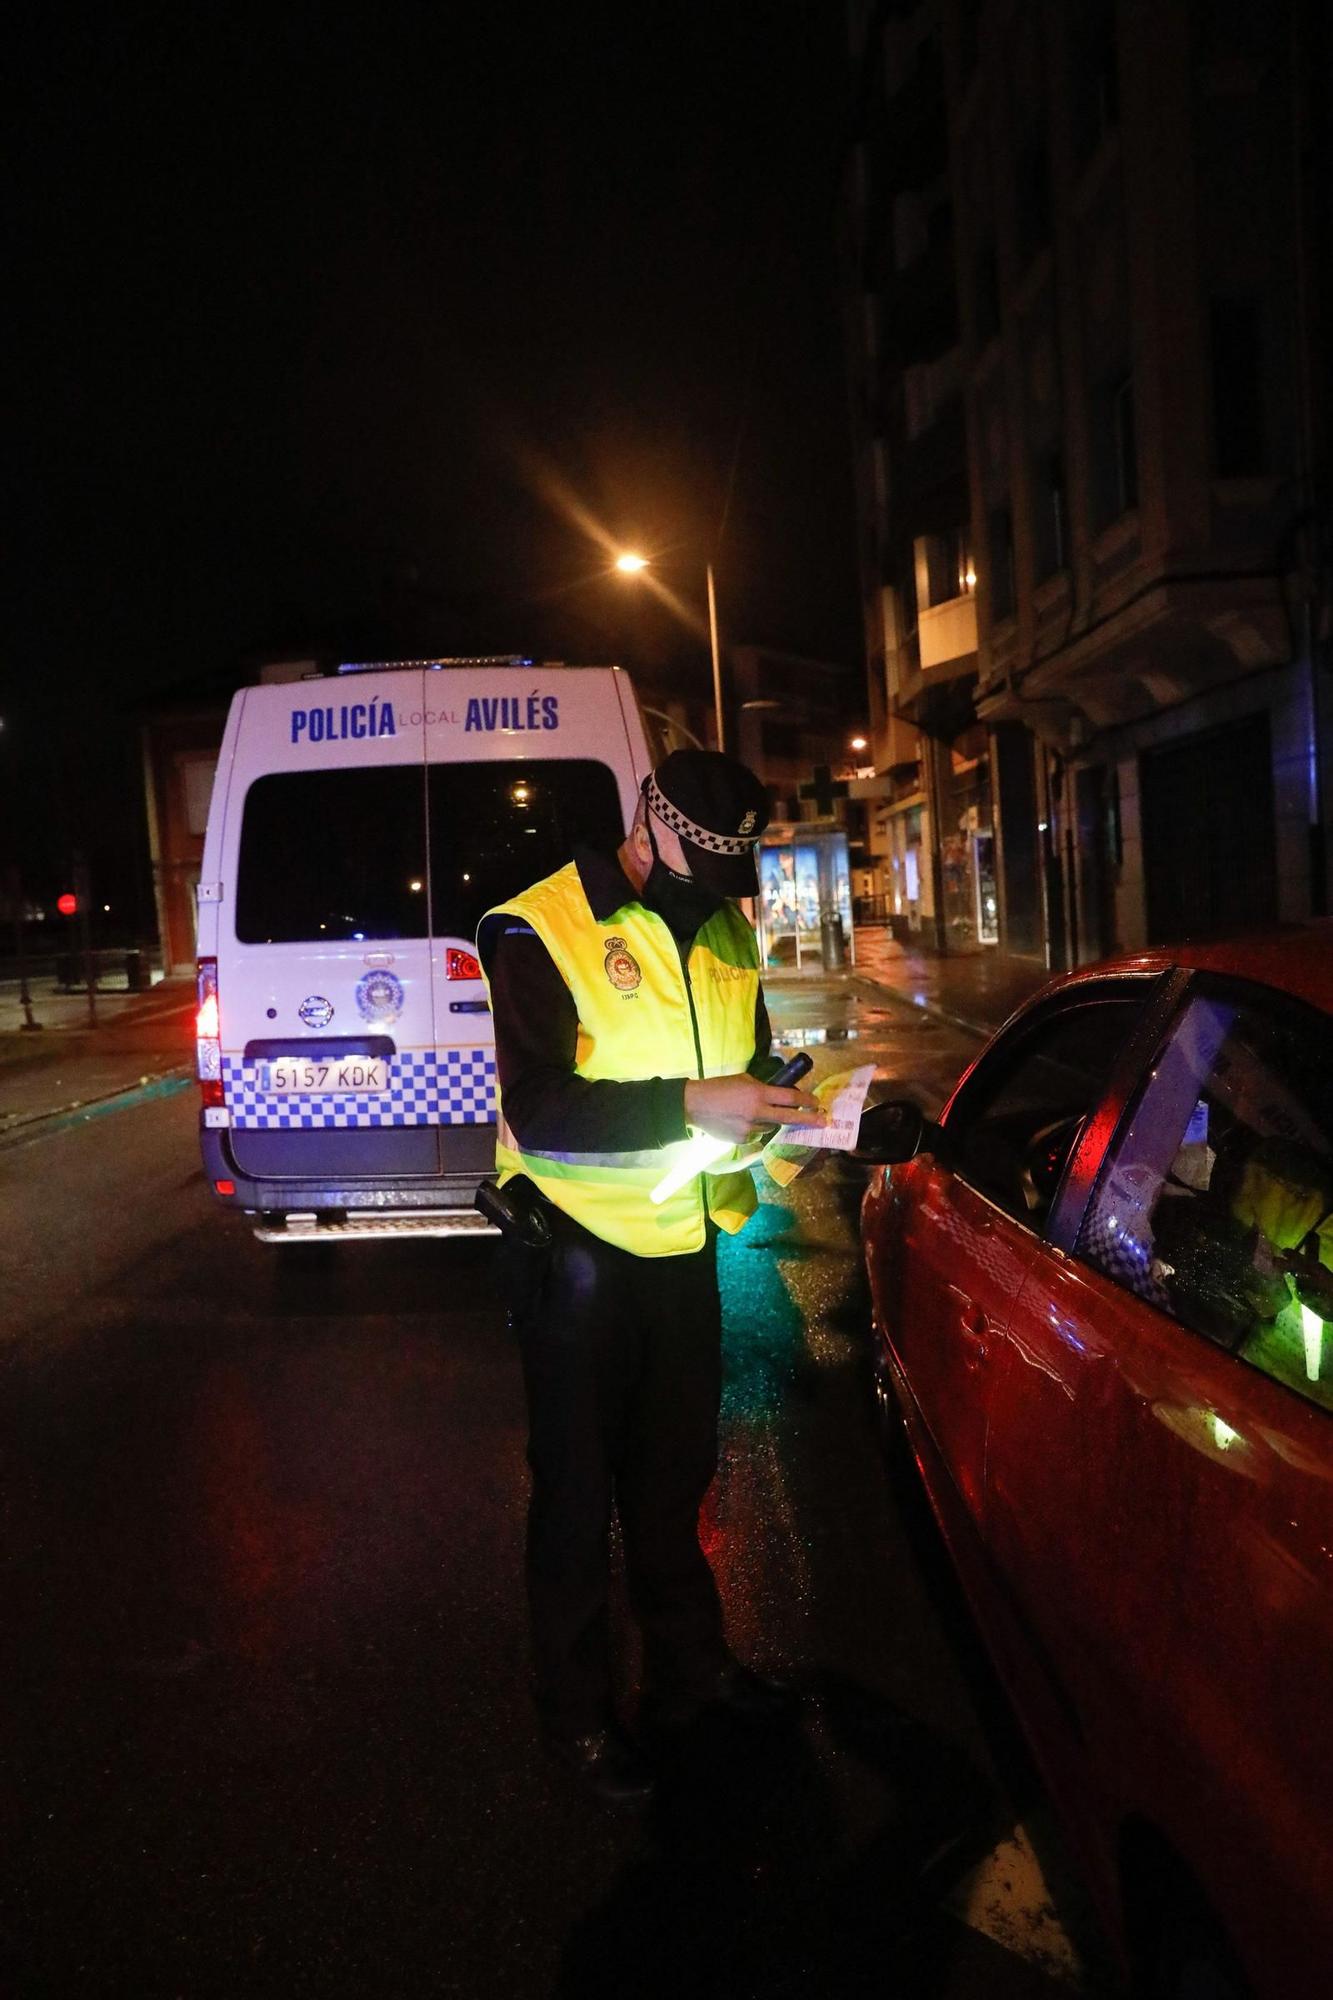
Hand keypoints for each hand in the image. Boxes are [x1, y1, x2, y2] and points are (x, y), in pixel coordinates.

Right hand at [683, 1073, 827, 1146]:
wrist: (695, 1105)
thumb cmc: (719, 1087)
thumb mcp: (743, 1080)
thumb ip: (762, 1088)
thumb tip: (779, 1095)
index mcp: (758, 1093)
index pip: (789, 1097)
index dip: (805, 1100)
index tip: (817, 1103)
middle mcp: (757, 1112)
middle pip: (788, 1117)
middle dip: (807, 1119)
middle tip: (822, 1121)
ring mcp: (750, 1128)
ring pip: (770, 1126)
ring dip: (769, 1120)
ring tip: (751, 1112)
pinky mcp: (742, 1139)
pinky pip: (756, 1134)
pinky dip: (754, 1128)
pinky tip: (740, 1121)